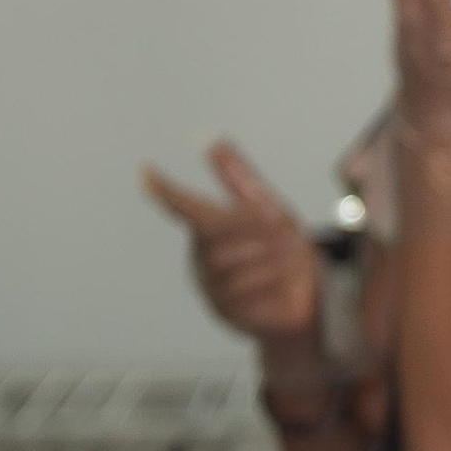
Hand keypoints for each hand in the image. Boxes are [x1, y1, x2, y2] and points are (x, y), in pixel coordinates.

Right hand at [141, 144, 319, 340]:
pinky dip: (272, 281)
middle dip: (259, 231)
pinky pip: (246, 288)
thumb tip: (211, 140)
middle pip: (221, 233)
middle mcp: (202, 257)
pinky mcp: (224, 310)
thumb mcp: (268, 208)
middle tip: (289, 235)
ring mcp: (210, 286)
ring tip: (290, 258)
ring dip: (271, 256)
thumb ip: (238, 178)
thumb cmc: (284, 251)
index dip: (165, 190)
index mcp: (208, 228)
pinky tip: (282, 283)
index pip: (184, 206)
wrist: (306, 299)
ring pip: (235, 261)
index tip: (145, 171)